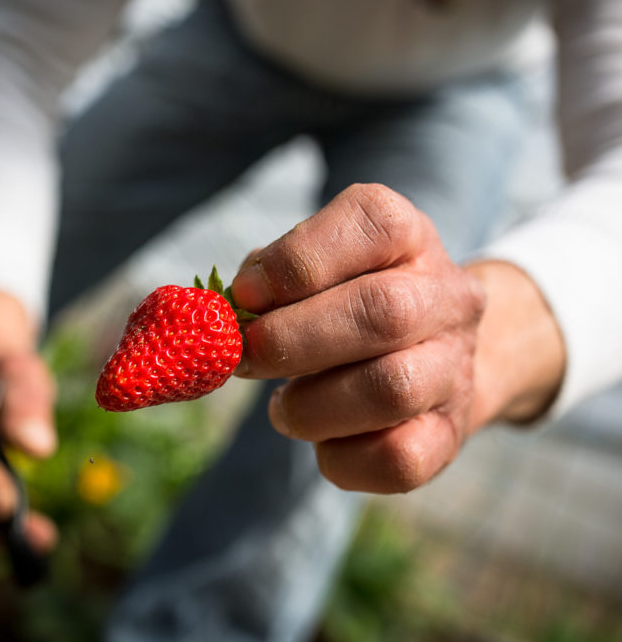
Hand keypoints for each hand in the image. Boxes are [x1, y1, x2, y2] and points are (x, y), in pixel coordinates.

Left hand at [231, 184, 563, 493]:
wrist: (428, 352)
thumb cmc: (347, 301)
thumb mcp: (315, 268)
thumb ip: (268, 280)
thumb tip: (226, 314)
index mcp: (410, 237)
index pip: (373, 223)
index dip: (297, 261)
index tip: (244, 295)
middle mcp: (447, 296)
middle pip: (384, 312)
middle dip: (294, 340)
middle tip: (246, 357)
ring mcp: (456, 368)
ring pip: (393, 389)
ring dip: (312, 405)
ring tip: (284, 406)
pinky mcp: (450, 434)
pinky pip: (398, 459)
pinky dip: (340, 458)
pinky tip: (322, 439)